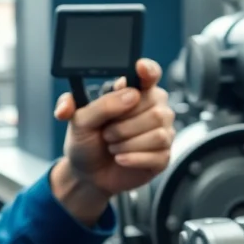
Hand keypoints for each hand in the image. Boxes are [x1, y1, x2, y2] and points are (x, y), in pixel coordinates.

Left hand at [50, 59, 175, 222]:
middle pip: (156, 109)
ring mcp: (161, 132)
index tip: (140, 69)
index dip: (149, 69)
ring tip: (113, 146)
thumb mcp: (80, 121)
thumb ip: (97, 104)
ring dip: (127, 143)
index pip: (150, 73)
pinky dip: (133, 158)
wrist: (87, 174)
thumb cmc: (86, 142)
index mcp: (134, 92)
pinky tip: (120, 159)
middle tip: (107, 132)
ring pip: (158, 133)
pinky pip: (157, 153)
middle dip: (124, 125)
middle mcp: (153, 108)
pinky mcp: (163, 156)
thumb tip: (129, 95)